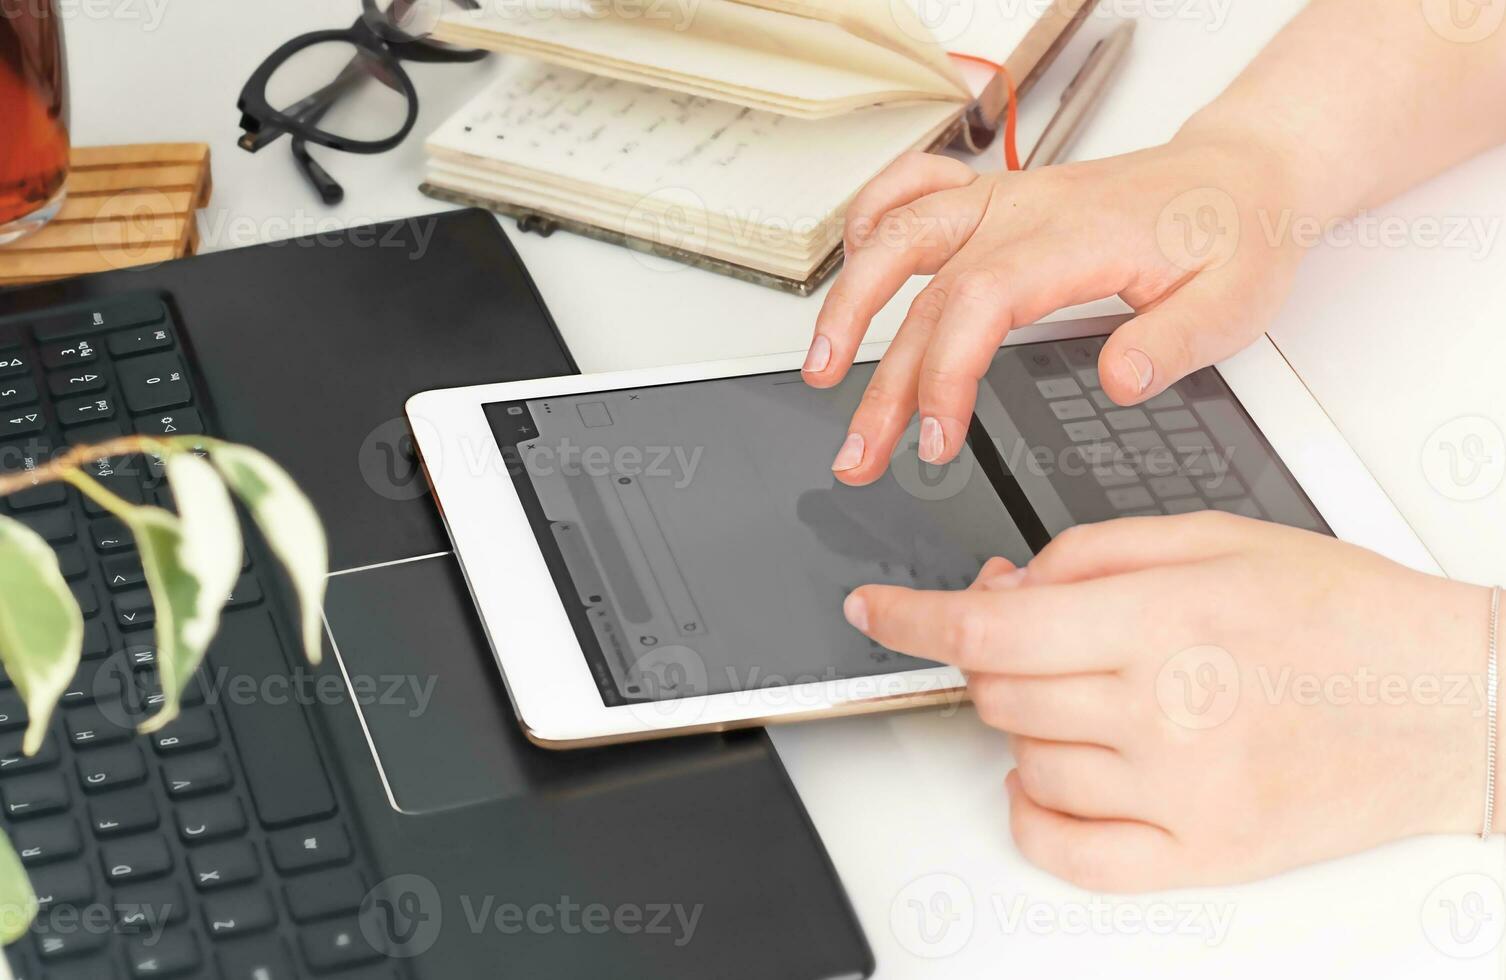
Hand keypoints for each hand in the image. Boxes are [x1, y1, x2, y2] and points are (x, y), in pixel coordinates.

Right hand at [806, 135, 1307, 484]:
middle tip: (860, 450)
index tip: (936, 440)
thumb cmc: (1232, 236)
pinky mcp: (996, 200)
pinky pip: (914, 187)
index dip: (945, 373)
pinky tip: (851, 262)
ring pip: (899, 232)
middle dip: (881, 378)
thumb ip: (1176, 342)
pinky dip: (871, 217)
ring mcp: (1004, 200)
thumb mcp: (1236, 300)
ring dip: (848, 298)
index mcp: (1075, 239)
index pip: (980, 302)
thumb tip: (1120, 382)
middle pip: (924, 288)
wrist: (1240, 176)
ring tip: (819, 366)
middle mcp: (1026, 212)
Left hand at [841, 513, 1495, 890]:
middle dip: (994, 656)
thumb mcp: (1214, 539)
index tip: (873, 612)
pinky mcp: (1201, 856)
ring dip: (1025, 723)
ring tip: (1088, 696)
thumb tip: (1003, 583)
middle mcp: (1164, 710)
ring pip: (1024, 759)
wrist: (1449, 702)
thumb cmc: (1343, 616)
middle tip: (1040, 639)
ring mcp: (1180, 794)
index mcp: (1164, 618)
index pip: (990, 625)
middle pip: (998, 691)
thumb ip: (1094, 554)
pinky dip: (1037, 811)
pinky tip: (1057, 777)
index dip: (912, 617)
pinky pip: (1067, 849)